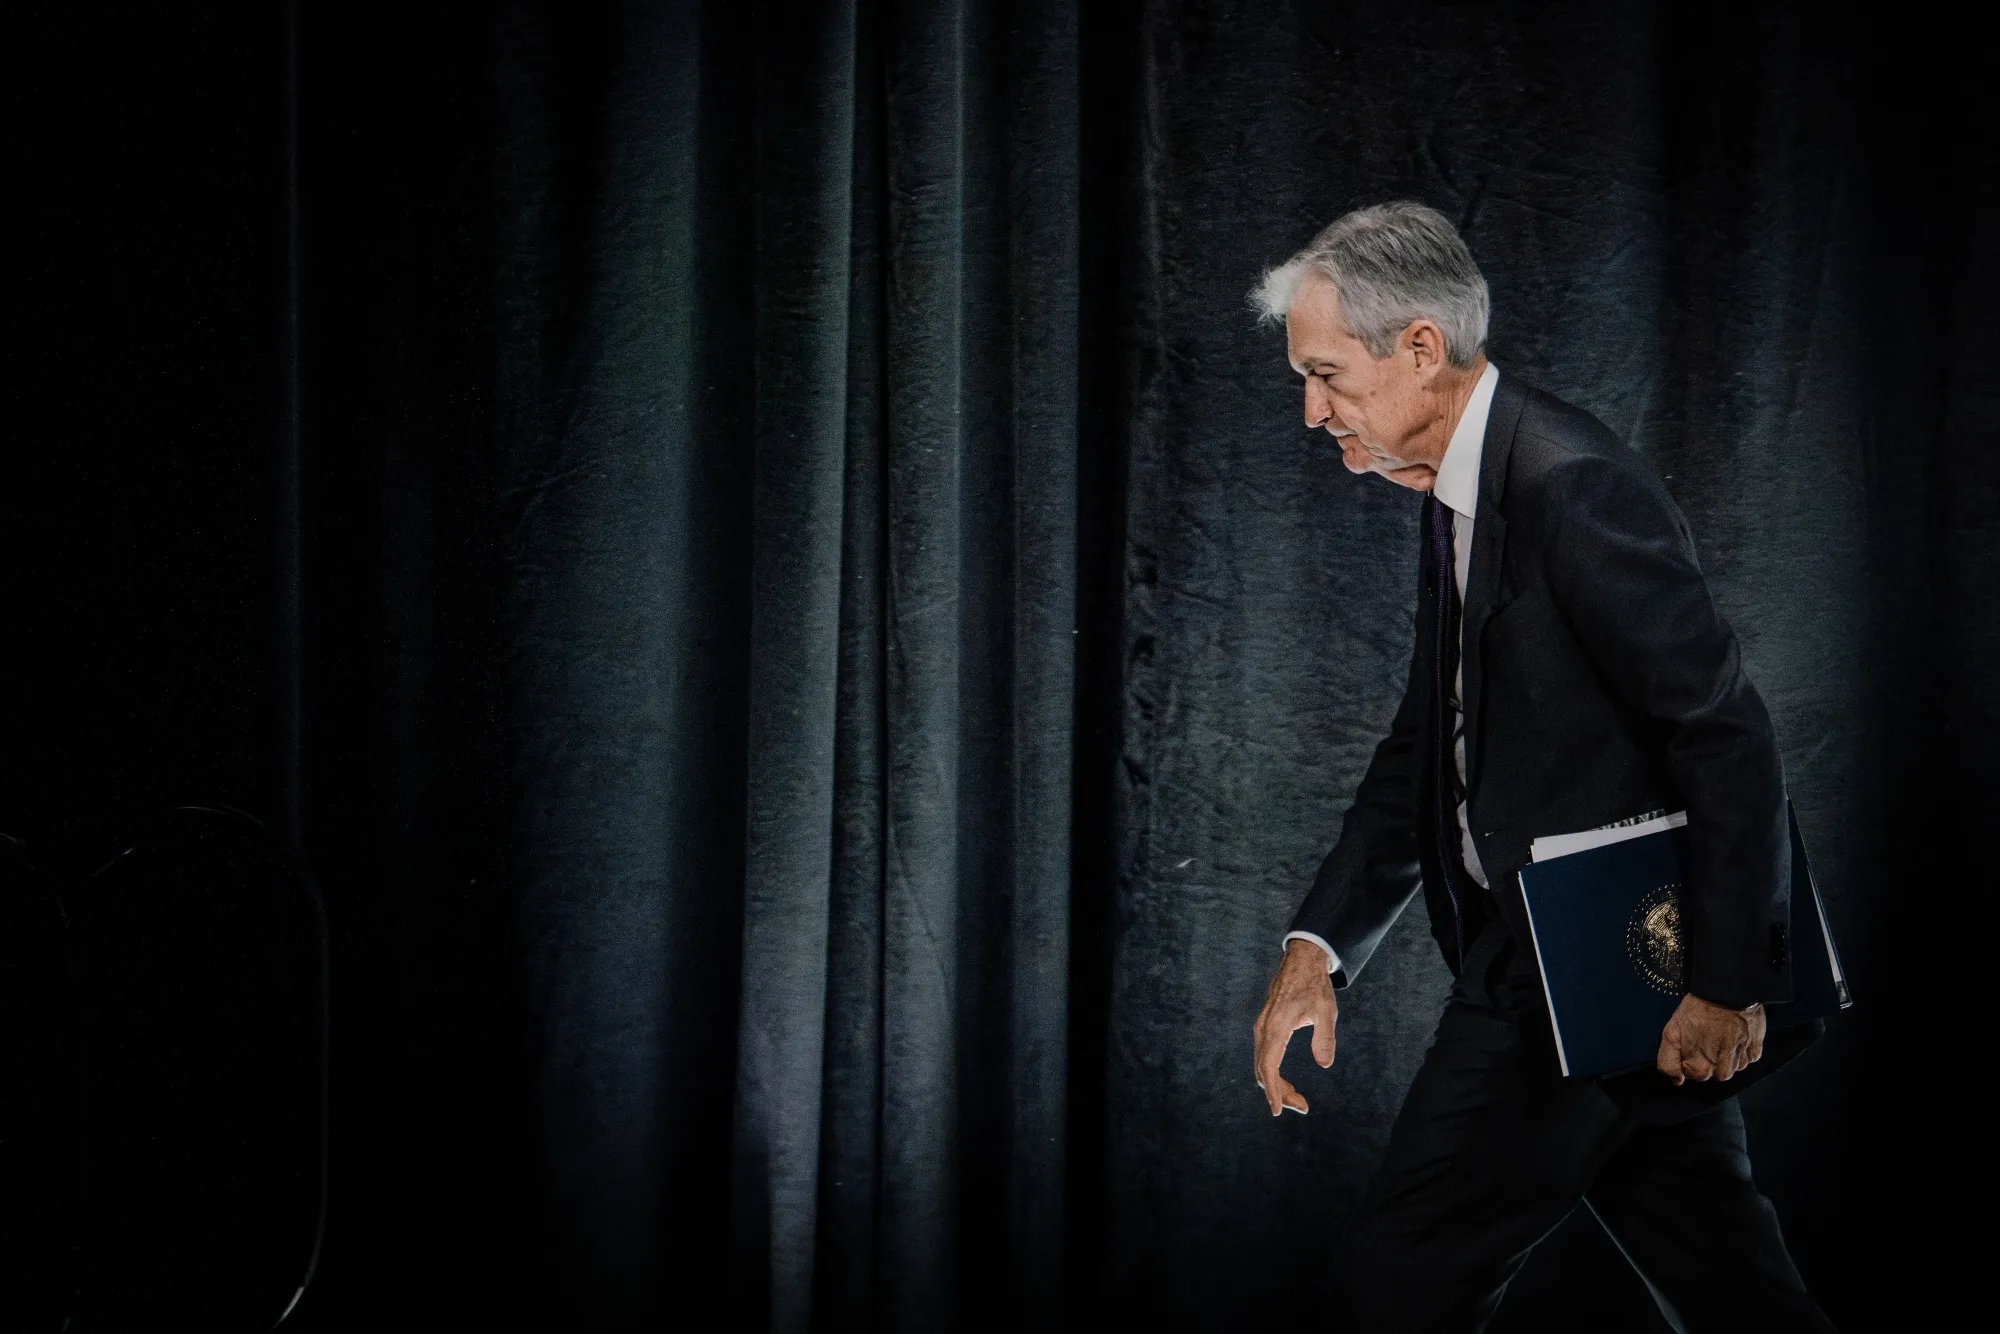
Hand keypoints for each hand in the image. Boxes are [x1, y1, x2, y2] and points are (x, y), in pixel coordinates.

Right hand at [1252, 939, 1337, 1115]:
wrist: (1301, 961)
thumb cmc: (1314, 985)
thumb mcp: (1326, 1011)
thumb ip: (1325, 1037)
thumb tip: (1325, 1064)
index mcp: (1277, 1027)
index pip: (1269, 1067)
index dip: (1273, 1090)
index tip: (1278, 1110)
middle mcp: (1264, 1029)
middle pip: (1263, 1070)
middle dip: (1278, 1092)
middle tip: (1301, 1106)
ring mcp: (1262, 1027)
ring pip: (1262, 1064)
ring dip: (1275, 1084)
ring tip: (1297, 1097)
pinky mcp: (1264, 1025)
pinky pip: (1263, 1055)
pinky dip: (1272, 1072)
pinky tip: (1285, 1080)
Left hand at [1656, 994, 1766, 1084]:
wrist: (1729, 991)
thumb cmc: (1697, 1010)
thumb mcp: (1671, 1032)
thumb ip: (1669, 1061)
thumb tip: (1676, 1081)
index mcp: (1699, 1066)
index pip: (1691, 1076)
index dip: (1687, 1059)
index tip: (1689, 1043)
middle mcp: (1721, 1069)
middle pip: (1710, 1075)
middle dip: (1704, 1060)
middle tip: (1704, 1037)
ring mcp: (1740, 1061)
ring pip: (1729, 1070)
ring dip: (1723, 1058)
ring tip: (1719, 1036)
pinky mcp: (1755, 1052)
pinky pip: (1746, 1061)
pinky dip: (1739, 1052)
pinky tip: (1734, 1037)